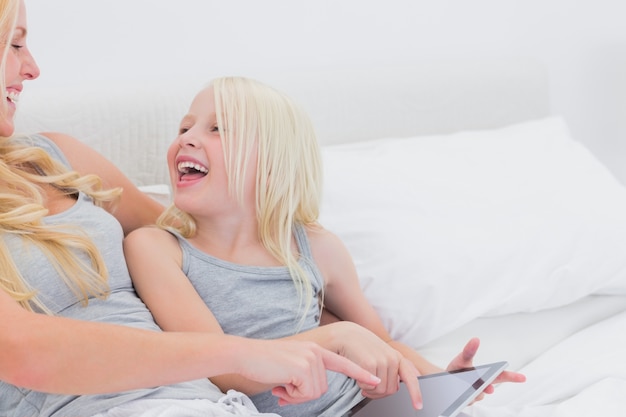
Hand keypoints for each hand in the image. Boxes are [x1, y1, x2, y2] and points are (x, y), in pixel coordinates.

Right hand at [237, 338, 380, 405]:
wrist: (246, 355)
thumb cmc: (265, 364)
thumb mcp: (292, 368)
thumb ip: (305, 376)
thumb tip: (311, 392)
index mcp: (316, 350)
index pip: (343, 363)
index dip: (360, 373)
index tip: (375, 380)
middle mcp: (317, 352)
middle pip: (322, 388)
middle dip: (302, 394)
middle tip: (284, 385)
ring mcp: (311, 358)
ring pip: (314, 392)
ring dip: (296, 394)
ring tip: (281, 381)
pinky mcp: (303, 366)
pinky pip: (305, 392)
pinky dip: (291, 394)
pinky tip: (280, 382)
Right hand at [328, 322, 422, 409]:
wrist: (343, 335)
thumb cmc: (360, 348)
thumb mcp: (379, 356)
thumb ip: (390, 369)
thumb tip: (396, 387)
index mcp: (396, 357)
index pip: (411, 378)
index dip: (416, 394)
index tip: (418, 407)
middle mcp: (392, 358)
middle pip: (391, 391)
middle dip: (378, 393)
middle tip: (367, 387)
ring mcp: (382, 361)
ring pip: (380, 391)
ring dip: (369, 389)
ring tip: (362, 378)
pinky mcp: (370, 364)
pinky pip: (368, 387)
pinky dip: (361, 385)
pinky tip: (357, 375)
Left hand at [446, 338, 525, 401]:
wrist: (445, 380)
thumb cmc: (457, 369)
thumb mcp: (462, 360)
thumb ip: (469, 351)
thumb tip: (476, 340)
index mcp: (485, 375)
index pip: (501, 376)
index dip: (512, 377)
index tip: (523, 377)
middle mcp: (483, 385)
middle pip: (491, 387)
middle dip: (489, 388)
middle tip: (487, 388)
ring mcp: (476, 394)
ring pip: (478, 395)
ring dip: (472, 390)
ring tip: (464, 383)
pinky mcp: (468, 401)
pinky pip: (469, 400)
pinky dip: (465, 395)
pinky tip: (460, 391)